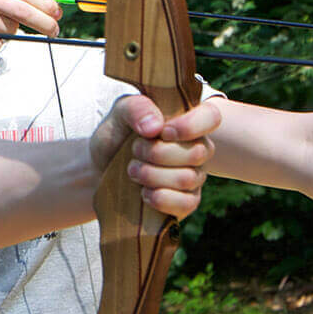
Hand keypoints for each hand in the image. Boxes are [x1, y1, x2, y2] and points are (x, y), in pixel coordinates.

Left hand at [91, 95, 219, 218]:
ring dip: (152, 175)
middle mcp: (197, 148)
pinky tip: (144, 193)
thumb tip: (155, 126)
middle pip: (197, 153)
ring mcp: (194, 176)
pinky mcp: (186, 201)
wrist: (101, 168)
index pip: (211, 117)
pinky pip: (187, 204)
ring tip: (133, 170)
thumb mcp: (120, 114)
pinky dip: (161, 198)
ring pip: (188, 179)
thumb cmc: (117, 136)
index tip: (162, 132)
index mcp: (187, 121)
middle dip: (157, 153)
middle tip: (134, 150)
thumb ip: (137, 109)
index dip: (190, 126)